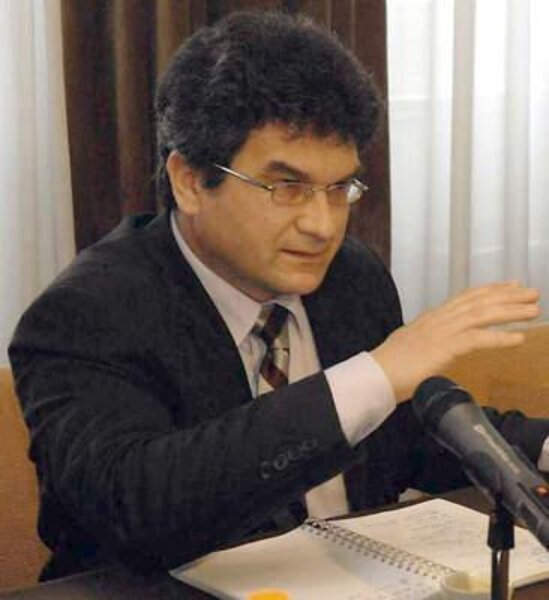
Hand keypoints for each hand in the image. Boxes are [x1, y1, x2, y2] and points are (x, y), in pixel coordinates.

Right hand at [371, 281, 539, 401]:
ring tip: (533, 310)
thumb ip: (430, 341)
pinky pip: (477, 339)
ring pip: (482, 315)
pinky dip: (500, 337)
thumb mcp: (413, 345)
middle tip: (533, 293)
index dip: (491, 289)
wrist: (377, 375)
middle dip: (508, 296)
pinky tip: (518, 338)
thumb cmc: (392, 366)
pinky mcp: (443, 348)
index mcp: (432, 318)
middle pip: (479, 301)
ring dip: (510, 312)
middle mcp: (438, 319)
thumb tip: (442, 346)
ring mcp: (441, 331)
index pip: (466, 297)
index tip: (511, 285)